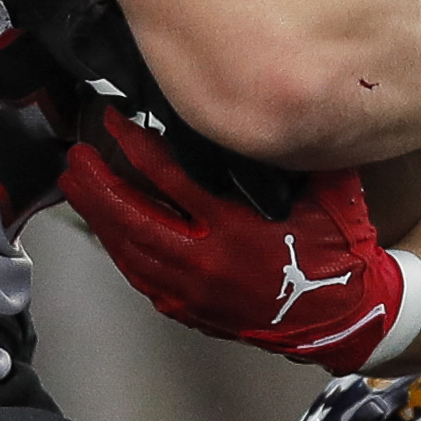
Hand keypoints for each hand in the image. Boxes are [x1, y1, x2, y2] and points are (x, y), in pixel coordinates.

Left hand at [61, 106, 420, 373]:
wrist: (345, 319)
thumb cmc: (338, 251)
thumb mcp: (329, 191)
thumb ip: (297, 150)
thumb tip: (273, 101)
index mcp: (235, 228)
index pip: (168, 179)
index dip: (134, 146)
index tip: (112, 121)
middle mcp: (206, 262)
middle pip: (133, 219)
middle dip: (98, 185)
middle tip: (75, 156)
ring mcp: (194, 292)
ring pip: (130, 252)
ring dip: (99, 217)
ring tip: (77, 186)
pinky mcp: (193, 310)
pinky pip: (142, 278)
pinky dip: (120, 251)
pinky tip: (107, 231)